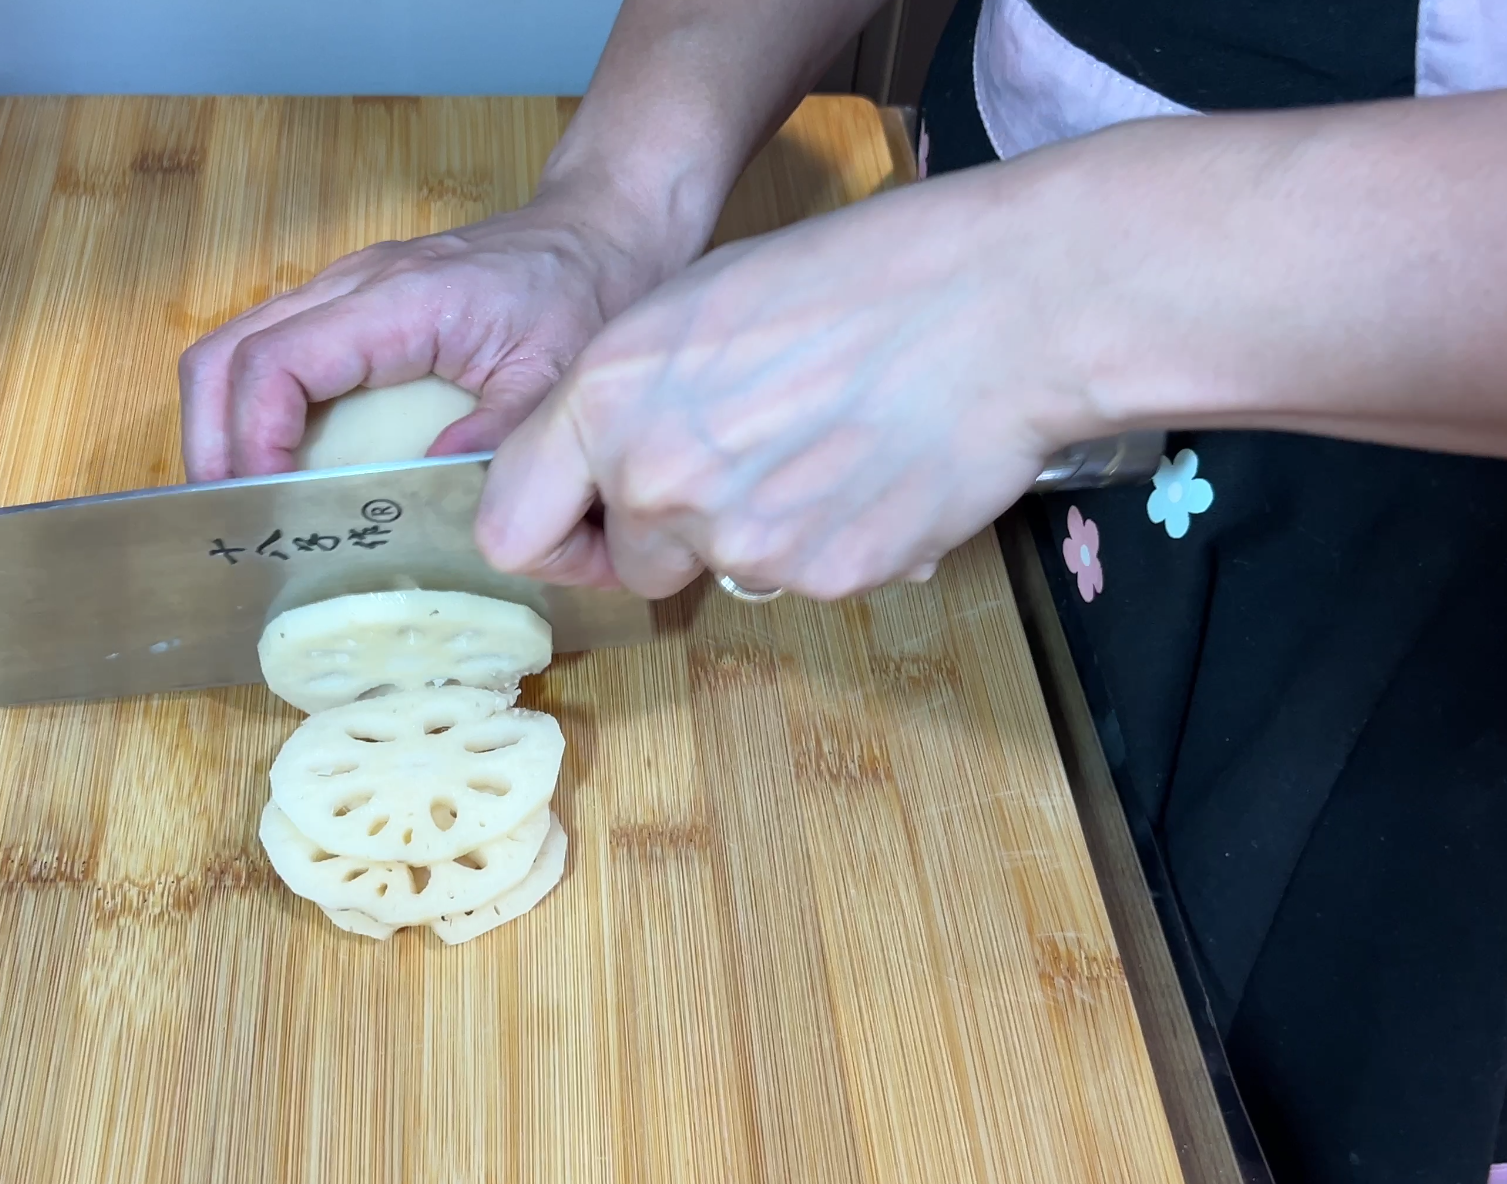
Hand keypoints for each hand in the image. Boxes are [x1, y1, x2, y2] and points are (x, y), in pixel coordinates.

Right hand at [178, 186, 687, 480]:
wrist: (598, 232)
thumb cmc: (583, 290)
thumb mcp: (558, 372)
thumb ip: (498, 434)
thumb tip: (431, 492)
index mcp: (397, 301)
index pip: (274, 363)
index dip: (252, 439)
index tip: (268, 501)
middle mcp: (351, 288)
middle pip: (221, 355)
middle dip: (213, 443)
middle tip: (234, 517)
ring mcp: (343, 294)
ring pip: (232, 350)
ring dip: (223, 428)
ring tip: (248, 501)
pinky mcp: (349, 310)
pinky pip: (270, 355)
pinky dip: (252, 411)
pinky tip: (281, 466)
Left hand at [474, 163, 1116, 599]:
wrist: (996, 308)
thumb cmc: (852, 280)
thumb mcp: (691, 308)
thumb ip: (620, 400)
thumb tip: (595, 472)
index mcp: (606, 399)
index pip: (510, 528)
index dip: (552, 528)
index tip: (586, 520)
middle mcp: (658, 481)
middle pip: (625, 563)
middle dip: (668, 529)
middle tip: (743, 458)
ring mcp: (741, 542)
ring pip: (715, 572)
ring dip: (751, 531)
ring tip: (821, 445)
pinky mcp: (821, 580)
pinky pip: (797, 580)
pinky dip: (823, 541)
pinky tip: (867, 470)